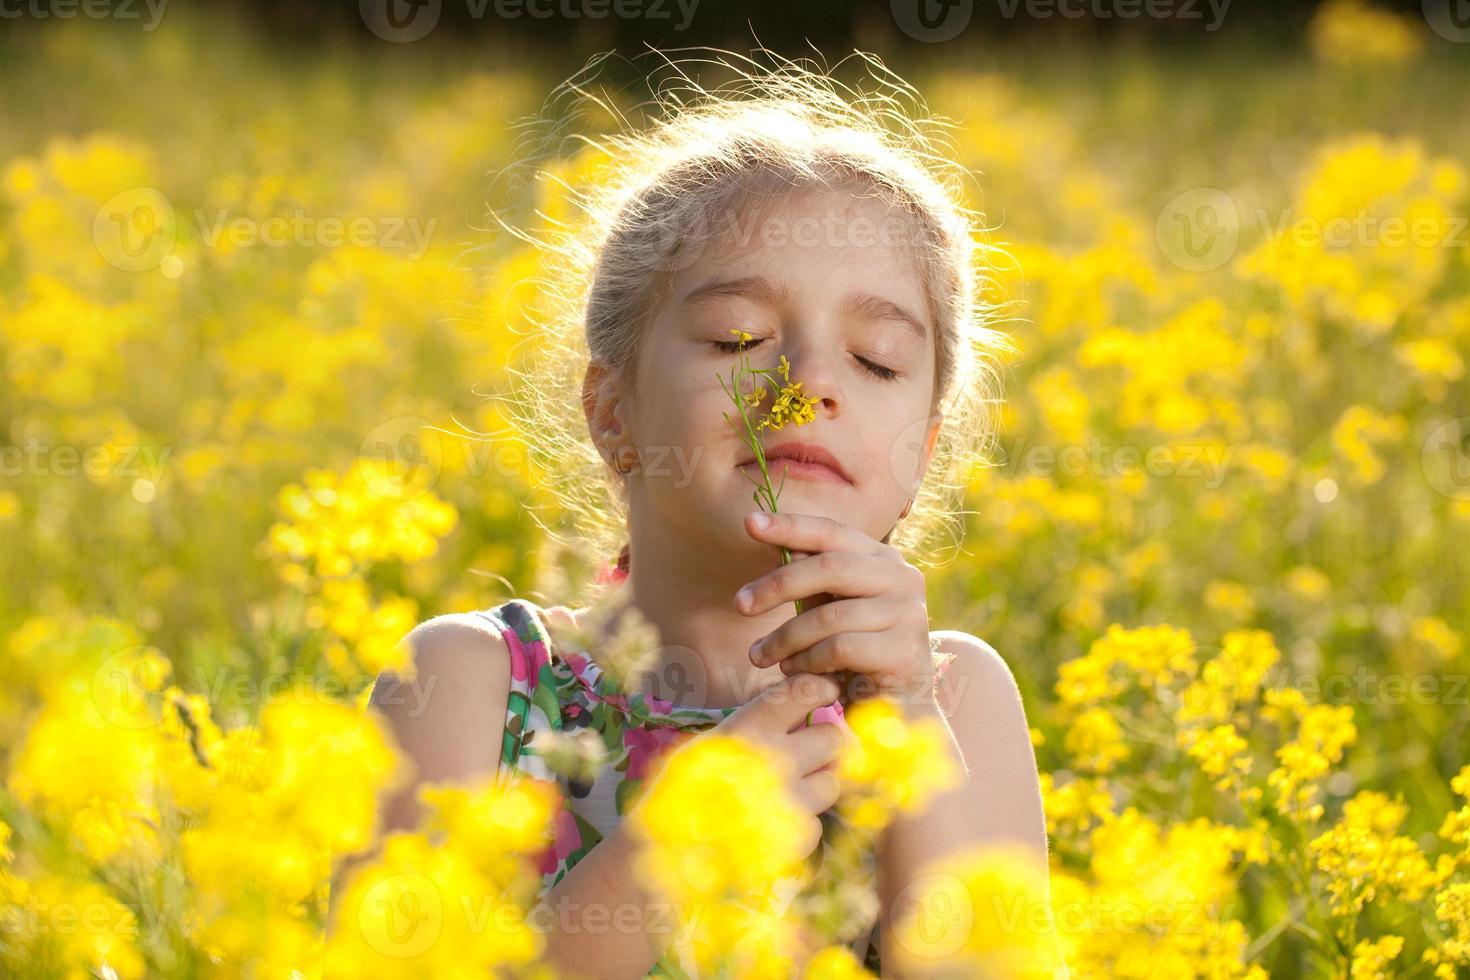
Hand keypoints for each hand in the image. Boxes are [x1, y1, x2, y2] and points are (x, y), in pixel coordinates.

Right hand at [680, 671, 848, 856]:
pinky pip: (817, 822)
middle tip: (802, 752)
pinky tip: (771, 822)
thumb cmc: (687, 787)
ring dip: (814, 785)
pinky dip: (799, 824)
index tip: (819, 696)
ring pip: (831, 782)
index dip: (819, 690)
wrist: (667, 849)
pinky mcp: (795, 837)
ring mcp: (789, 801)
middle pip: (832, 737)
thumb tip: (804, 705)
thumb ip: (758, 721)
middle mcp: (774, 759)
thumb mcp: (714, 740)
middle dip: (821, 743)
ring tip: (784, 791)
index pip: (806, 690)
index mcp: (749, 727)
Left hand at [736, 510, 935, 708]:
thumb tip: (785, 546)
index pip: (833, 532)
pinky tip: (792, 670)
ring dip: (785, 637)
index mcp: (883, 559)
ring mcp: (908, 613)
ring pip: (829, 615)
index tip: (749, 523)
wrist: (899, 708)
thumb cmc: (859, 654)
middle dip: (777, 584)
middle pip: (830, 567)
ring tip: (761, 656)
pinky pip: (839, 649)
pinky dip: (807, 660)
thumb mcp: (832, 609)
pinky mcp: (904, 651)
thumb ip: (813, 580)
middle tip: (740, 604)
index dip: (791, 526)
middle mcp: (902, 578)